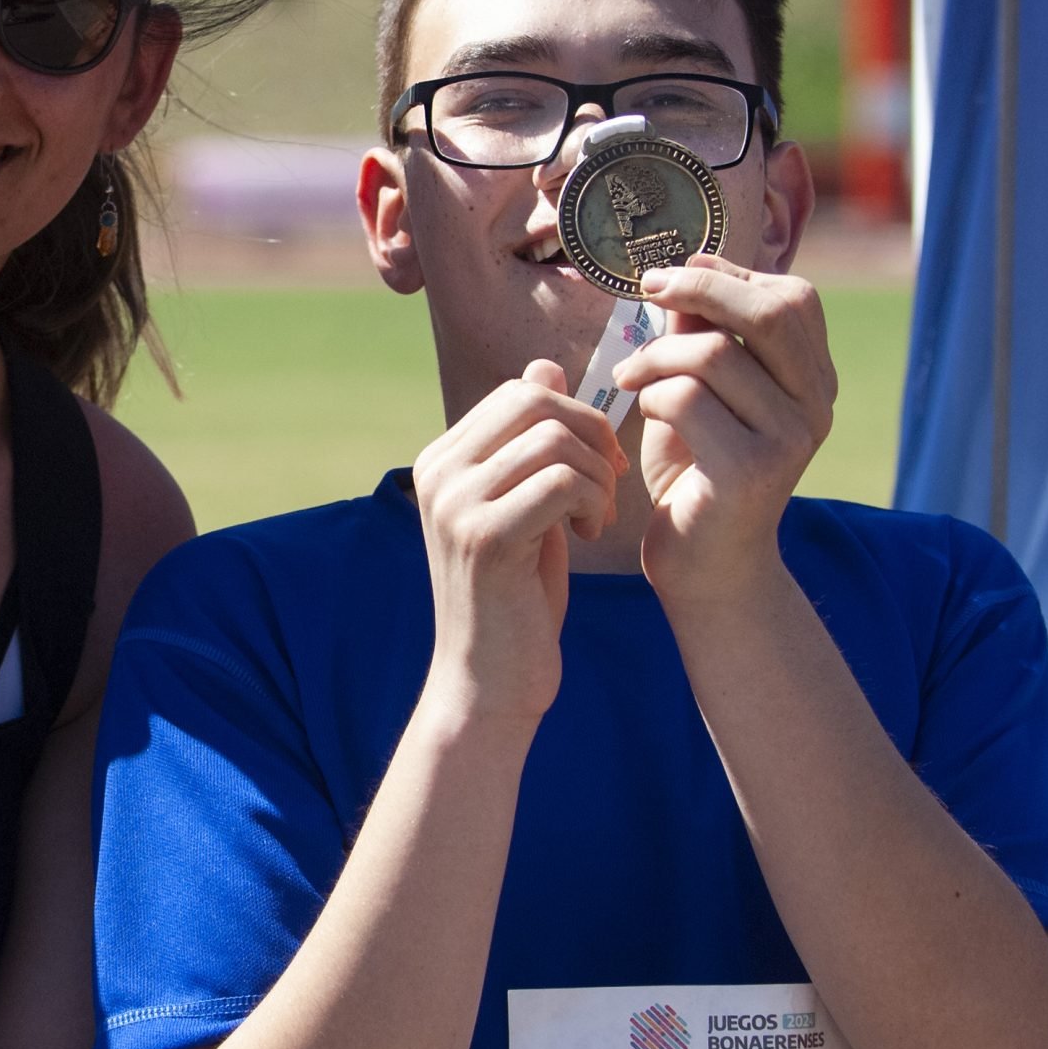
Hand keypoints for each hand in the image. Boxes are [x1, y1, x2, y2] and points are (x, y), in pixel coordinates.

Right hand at [412, 359, 626, 732]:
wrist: (490, 682)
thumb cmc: (517, 597)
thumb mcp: (528, 507)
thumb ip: (531, 442)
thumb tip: (546, 366)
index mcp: (442, 459)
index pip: (521, 391)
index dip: (577, 415)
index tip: (601, 464)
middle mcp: (438, 472)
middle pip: (536, 401)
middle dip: (592, 435)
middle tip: (609, 486)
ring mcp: (455, 503)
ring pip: (553, 439)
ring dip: (597, 475)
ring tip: (597, 518)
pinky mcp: (484, 537)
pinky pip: (560, 482)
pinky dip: (591, 502)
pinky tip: (589, 535)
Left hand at [613, 254, 835, 598]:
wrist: (705, 566)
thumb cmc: (696, 471)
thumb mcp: (698, 392)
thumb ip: (698, 336)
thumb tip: (683, 271)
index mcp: (813, 380)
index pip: (793, 298)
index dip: (730, 274)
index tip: (674, 275)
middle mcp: (816, 405)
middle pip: (769, 311)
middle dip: (700, 288)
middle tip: (649, 288)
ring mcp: (790, 439)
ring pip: (712, 355)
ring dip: (655, 356)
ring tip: (630, 377)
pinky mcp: (752, 471)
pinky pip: (686, 400)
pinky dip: (650, 394)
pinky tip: (640, 410)